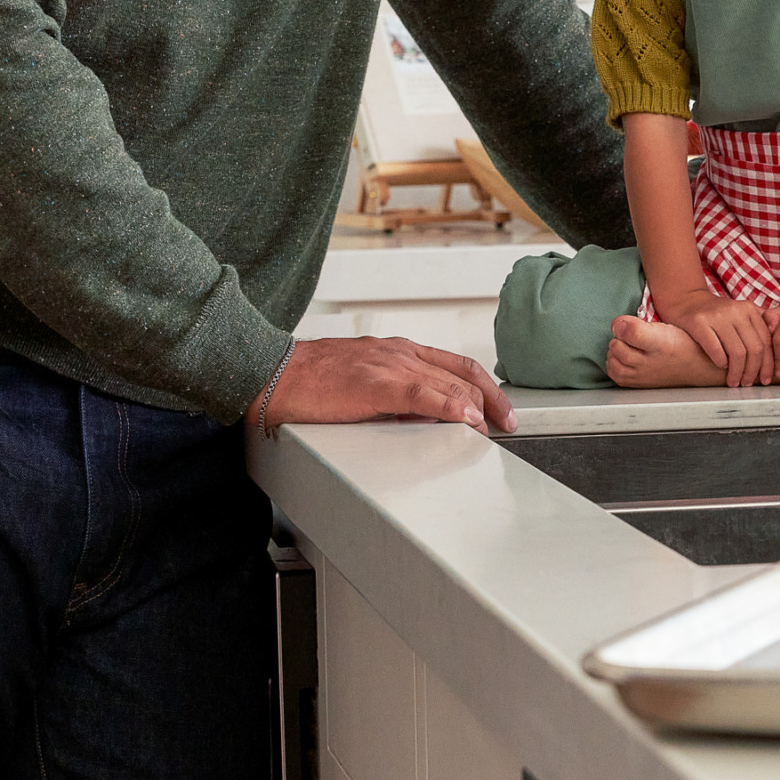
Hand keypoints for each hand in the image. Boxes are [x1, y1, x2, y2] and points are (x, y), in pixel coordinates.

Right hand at [254, 337, 515, 434]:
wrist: (272, 375)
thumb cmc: (309, 382)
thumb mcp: (363, 385)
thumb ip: (394, 397)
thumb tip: (424, 419)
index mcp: (397, 352)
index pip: (455, 365)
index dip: (483, 386)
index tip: (498, 408)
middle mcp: (399, 353)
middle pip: (461, 372)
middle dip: (490, 399)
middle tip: (508, 422)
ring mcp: (388, 366)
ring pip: (447, 381)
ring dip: (477, 405)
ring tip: (494, 427)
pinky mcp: (374, 384)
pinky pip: (422, 394)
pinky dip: (450, 407)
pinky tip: (466, 419)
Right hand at [661, 289, 778, 387]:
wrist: (686, 301)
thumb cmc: (716, 314)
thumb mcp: (741, 314)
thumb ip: (761, 324)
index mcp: (749, 309)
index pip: (766, 341)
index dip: (768, 364)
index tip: (765, 379)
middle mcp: (736, 310)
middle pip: (754, 349)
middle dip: (752, 372)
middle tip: (747, 383)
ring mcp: (717, 316)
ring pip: (737, 352)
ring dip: (737, 372)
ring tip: (733, 381)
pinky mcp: (699, 323)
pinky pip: (715, 349)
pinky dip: (721, 362)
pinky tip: (721, 367)